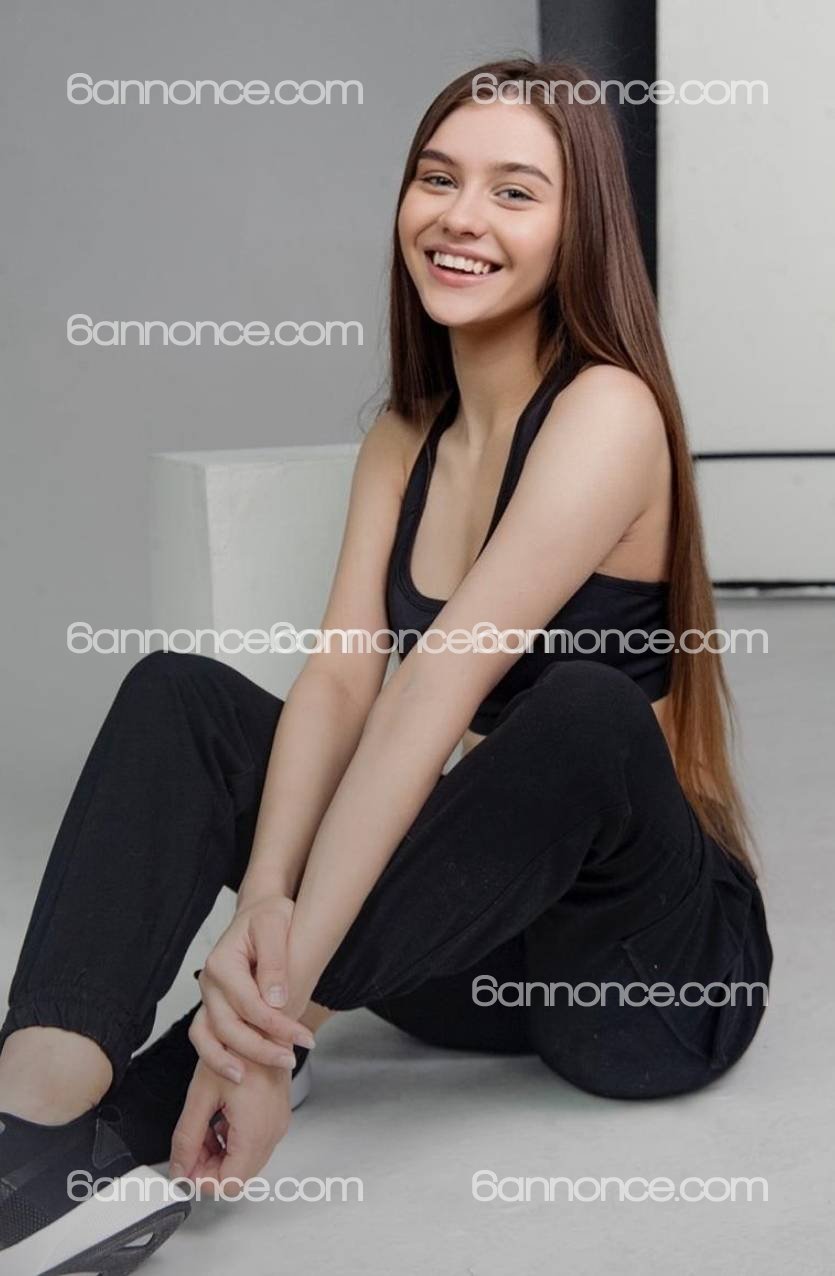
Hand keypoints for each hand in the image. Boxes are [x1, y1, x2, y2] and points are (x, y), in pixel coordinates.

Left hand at [168, 1054, 290, 1195]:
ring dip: (220, 1154)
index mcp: (254, 1131)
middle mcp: (273, 1132)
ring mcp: (278, 1125)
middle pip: (238, 1176)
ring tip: (204, 1126)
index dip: (202, 1180)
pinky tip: (220, 1119)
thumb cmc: (237, 1048)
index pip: (228, 1184)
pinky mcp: (277, 1117)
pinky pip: (255, 1145)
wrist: (263, 1023)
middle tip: (191, 1145)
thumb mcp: (201, 1094)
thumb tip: (179, 1168)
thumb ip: (187, 1137)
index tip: (185, 1166)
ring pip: (246, 1162)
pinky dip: (234, 1141)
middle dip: (209, 1167)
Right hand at [191, 890, 314, 1077]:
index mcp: (222, 962)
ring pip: (209, 1036)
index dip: (278, 1025)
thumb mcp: (276, 924)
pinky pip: (206, 1036)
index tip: (305, 1039)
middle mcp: (209, 982)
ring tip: (249, 1078)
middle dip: (260, 1048)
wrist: (260, 912)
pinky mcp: (213, 1005)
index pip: (250, 1004)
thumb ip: (274, 961)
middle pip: (228, 1026)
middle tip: (291, 1060)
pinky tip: (239, 1070)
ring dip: (227, 1060)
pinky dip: (216, 1055)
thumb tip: (276, 999)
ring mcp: (208, 996)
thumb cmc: (270, 916)